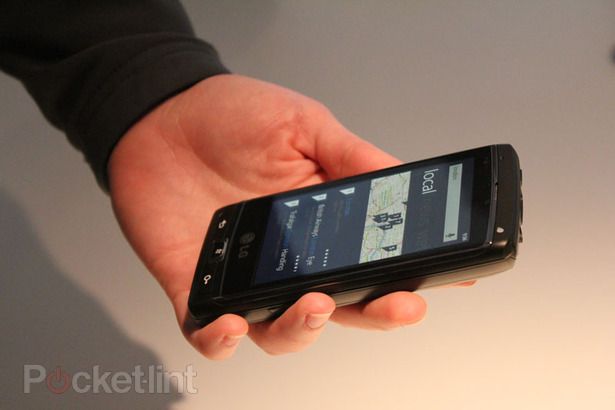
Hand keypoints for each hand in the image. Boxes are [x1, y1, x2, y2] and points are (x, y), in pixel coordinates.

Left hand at [108, 74, 430, 358]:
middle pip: (340, 306)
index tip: (448, 279)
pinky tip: (232, 322)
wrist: (161, 111)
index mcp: (322, 221)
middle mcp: (289, 256)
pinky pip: (208, 330)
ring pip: (280, 330)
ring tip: (316, 302)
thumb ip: (351, 155)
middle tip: (396, 303)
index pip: (373, 260)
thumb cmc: (231, 116)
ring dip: (303, 328)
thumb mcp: (304, 125)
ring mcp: (243, 275)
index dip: (409, 276)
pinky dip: (221, 339)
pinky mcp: (195, 285)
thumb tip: (406, 180)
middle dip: (374, 312)